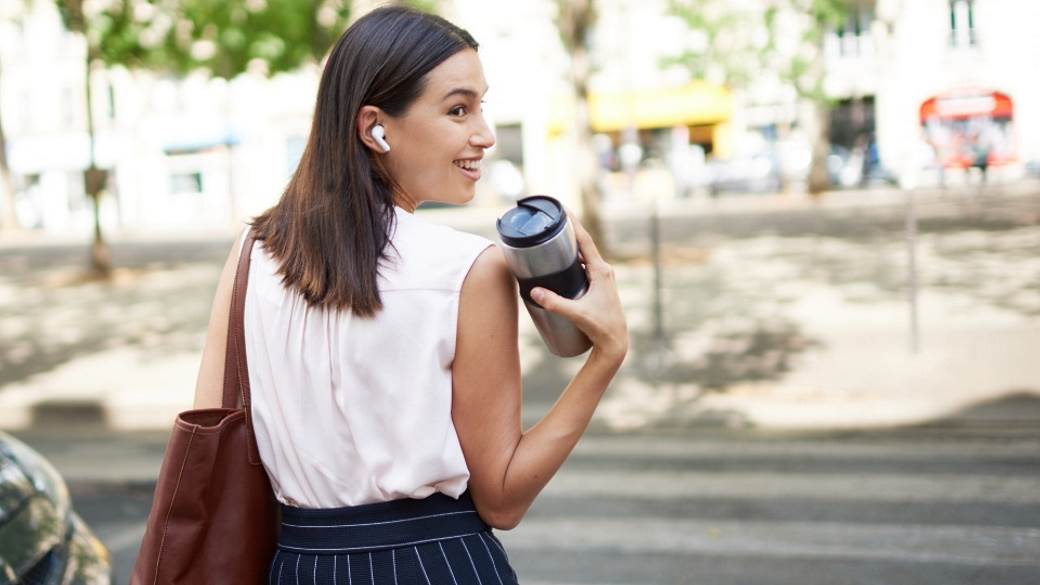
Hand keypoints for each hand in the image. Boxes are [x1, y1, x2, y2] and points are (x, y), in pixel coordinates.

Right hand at [530, 209, 628, 362]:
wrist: (615, 342)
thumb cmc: (600, 327)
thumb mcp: (576, 313)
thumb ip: (555, 303)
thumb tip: (533, 292)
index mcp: (600, 271)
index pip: (586, 241)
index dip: (574, 224)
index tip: (563, 209)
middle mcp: (603, 271)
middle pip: (584, 244)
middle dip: (568, 231)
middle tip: (551, 220)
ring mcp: (602, 278)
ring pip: (585, 255)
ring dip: (571, 246)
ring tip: (553, 237)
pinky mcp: (599, 286)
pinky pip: (585, 266)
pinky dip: (574, 260)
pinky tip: (562, 262)